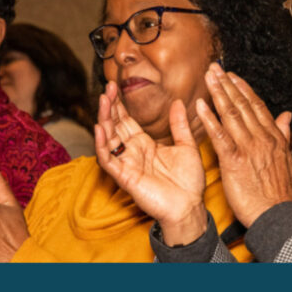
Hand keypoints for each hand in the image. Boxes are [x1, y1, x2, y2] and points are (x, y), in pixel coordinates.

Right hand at [95, 81, 207, 244]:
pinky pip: (108, 160)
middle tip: (108, 87)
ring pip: (108, 139)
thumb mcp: (187, 146)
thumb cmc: (189, 182)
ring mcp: (127, 165)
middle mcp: (133, 153)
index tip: (116, 85)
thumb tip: (177, 102)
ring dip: (104, 120)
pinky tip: (101, 127)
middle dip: (110, 107)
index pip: (126, 121)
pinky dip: (102, 144)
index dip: (120, 104)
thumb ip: (179, 125)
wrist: (190, 206)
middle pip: (115, 126)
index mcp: (145, 145)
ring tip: (103, 100)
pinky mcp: (124, 177)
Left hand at [197, 62, 291, 226]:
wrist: (275, 215)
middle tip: (214, 67)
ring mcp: (248, 148)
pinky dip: (209, 119)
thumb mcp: (287, 160)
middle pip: (242, 105)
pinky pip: (219, 135)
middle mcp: (261, 138)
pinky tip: (199, 105)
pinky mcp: (234, 160)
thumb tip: (287, 115)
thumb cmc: (279, 192)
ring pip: (231, 114)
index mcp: (273, 137)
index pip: (257, 106)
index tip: (232, 75)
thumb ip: (283, 134)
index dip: (243, 89)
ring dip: (218, 93)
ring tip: (208, 77)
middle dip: (227, 84)